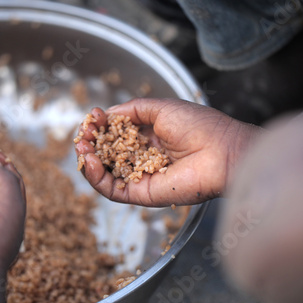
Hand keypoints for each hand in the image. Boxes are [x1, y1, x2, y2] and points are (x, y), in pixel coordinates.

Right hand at [75, 98, 261, 205]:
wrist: (221, 151)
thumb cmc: (199, 126)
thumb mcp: (161, 108)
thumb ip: (132, 110)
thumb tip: (108, 113)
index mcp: (151, 137)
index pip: (117, 134)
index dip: (102, 126)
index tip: (93, 117)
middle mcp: (144, 157)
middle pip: (108, 154)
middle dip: (91, 142)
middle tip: (83, 133)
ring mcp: (142, 176)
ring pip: (106, 173)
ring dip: (88, 160)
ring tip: (82, 147)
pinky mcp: (142, 194)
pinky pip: (112, 190)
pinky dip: (95, 177)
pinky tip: (88, 161)